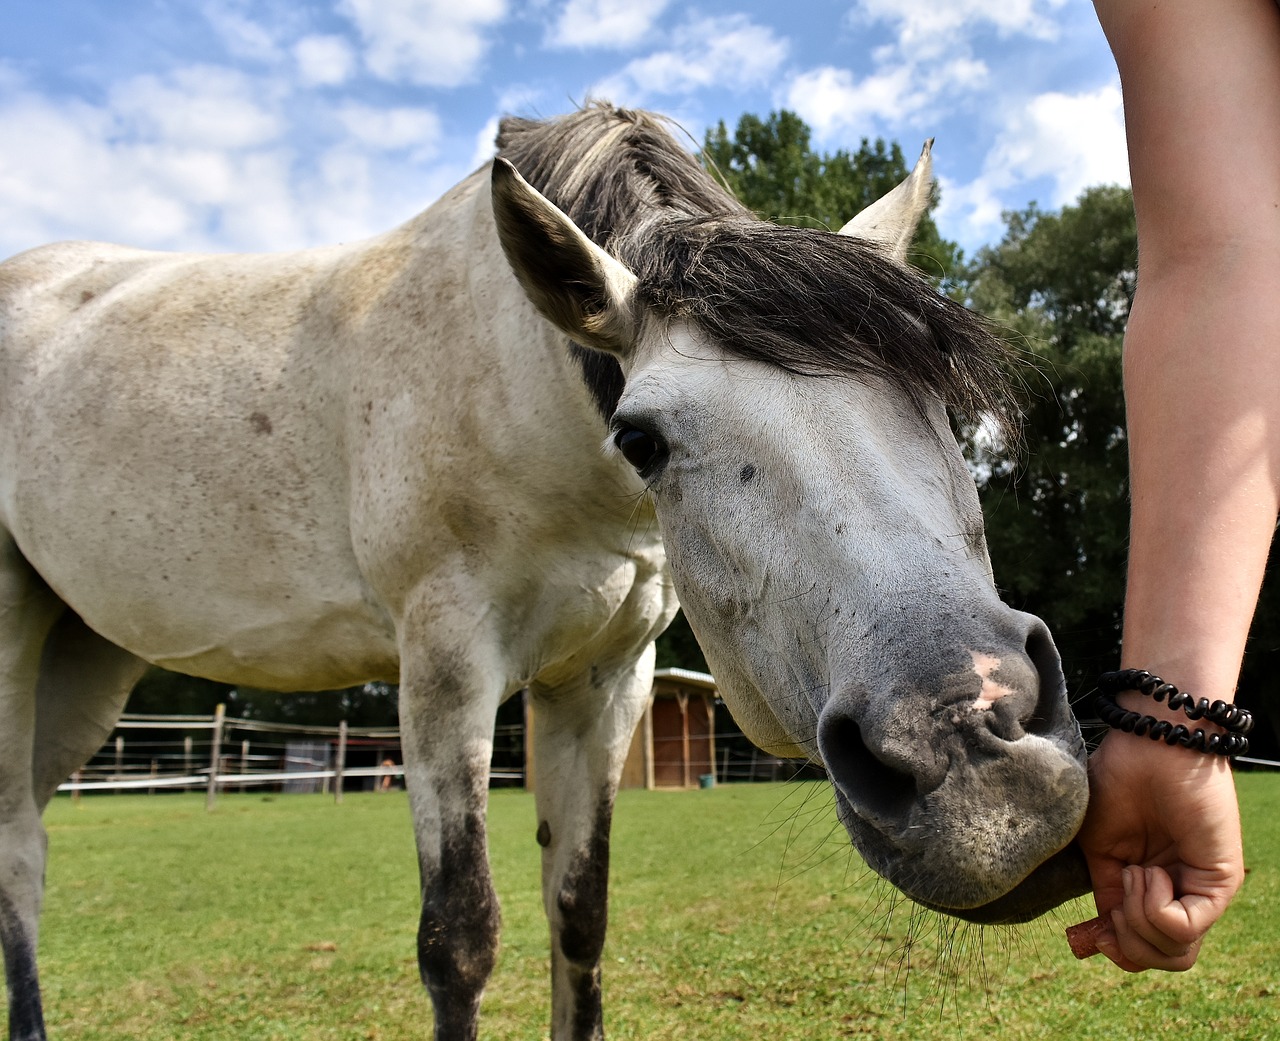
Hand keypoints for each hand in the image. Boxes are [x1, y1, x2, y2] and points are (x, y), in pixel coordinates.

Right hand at [1074, 728, 1243, 970]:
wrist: (1148, 748)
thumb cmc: (1117, 783)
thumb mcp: (1097, 850)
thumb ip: (1106, 896)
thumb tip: (1105, 939)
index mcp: (1151, 888)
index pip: (1143, 949)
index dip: (1115, 948)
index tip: (1094, 931)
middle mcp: (1181, 894)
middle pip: (1161, 959)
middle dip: (1127, 943)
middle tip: (1115, 898)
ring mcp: (1201, 890)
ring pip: (1174, 953)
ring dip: (1138, 921)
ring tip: (1132, 874)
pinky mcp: (1219, 883)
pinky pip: (1184, 927)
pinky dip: (1153, 907)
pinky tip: (1148, 872)